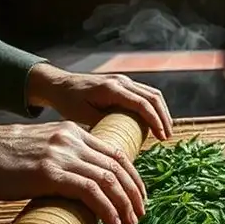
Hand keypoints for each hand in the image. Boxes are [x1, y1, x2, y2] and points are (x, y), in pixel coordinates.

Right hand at [0, 107, 145, 223]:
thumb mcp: (38, 152)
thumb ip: (60, 162)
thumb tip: (77, 191)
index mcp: (72, 132)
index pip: (115, 154)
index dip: (132, 177)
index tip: (137, 198)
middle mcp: (72, 139)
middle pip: (118, 166)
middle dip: (134, 193)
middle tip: (139, 215)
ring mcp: (61, 155)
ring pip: (109, 179)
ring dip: (124, 204)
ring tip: (129, 223)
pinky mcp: (49, 172)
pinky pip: (90, 191)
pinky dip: (107, 209)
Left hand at [27, 64, 172, 139]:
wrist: (58, 84)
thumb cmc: (66, 101)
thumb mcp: (82, 116)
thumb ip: (103, 125)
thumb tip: (121, 143)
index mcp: (111, 88)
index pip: (142, 104)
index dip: (156, 121)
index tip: (162, 138)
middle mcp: (121, 81)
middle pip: (153, 97)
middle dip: (164, 118)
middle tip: (167, 137)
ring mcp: (123, 80)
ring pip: (152, 94)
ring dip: (161, 112)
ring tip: (164, 131)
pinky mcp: (122, 83)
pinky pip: (145, 93)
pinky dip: (153, 107)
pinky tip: (154, 121)